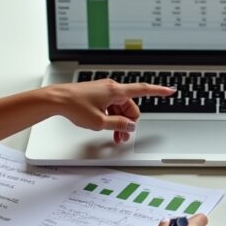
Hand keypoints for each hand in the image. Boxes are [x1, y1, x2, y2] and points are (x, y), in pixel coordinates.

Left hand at [50, 80, 174, 143]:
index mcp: (116, 91)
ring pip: (120, 109)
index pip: (143, 90)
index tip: (170, 90)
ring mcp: (104, 91)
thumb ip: (118, 125)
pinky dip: (111, 118)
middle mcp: (112, 89)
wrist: (56, 100)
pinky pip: (111, 107)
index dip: (159, 91)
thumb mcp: (99, 122)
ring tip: (114, 137)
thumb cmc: (74, 106)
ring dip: (119, 123)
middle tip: (122, 137)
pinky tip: (106, 127)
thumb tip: (130, 126)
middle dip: (129, 123)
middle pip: (130, 107)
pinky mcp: (97, 95)